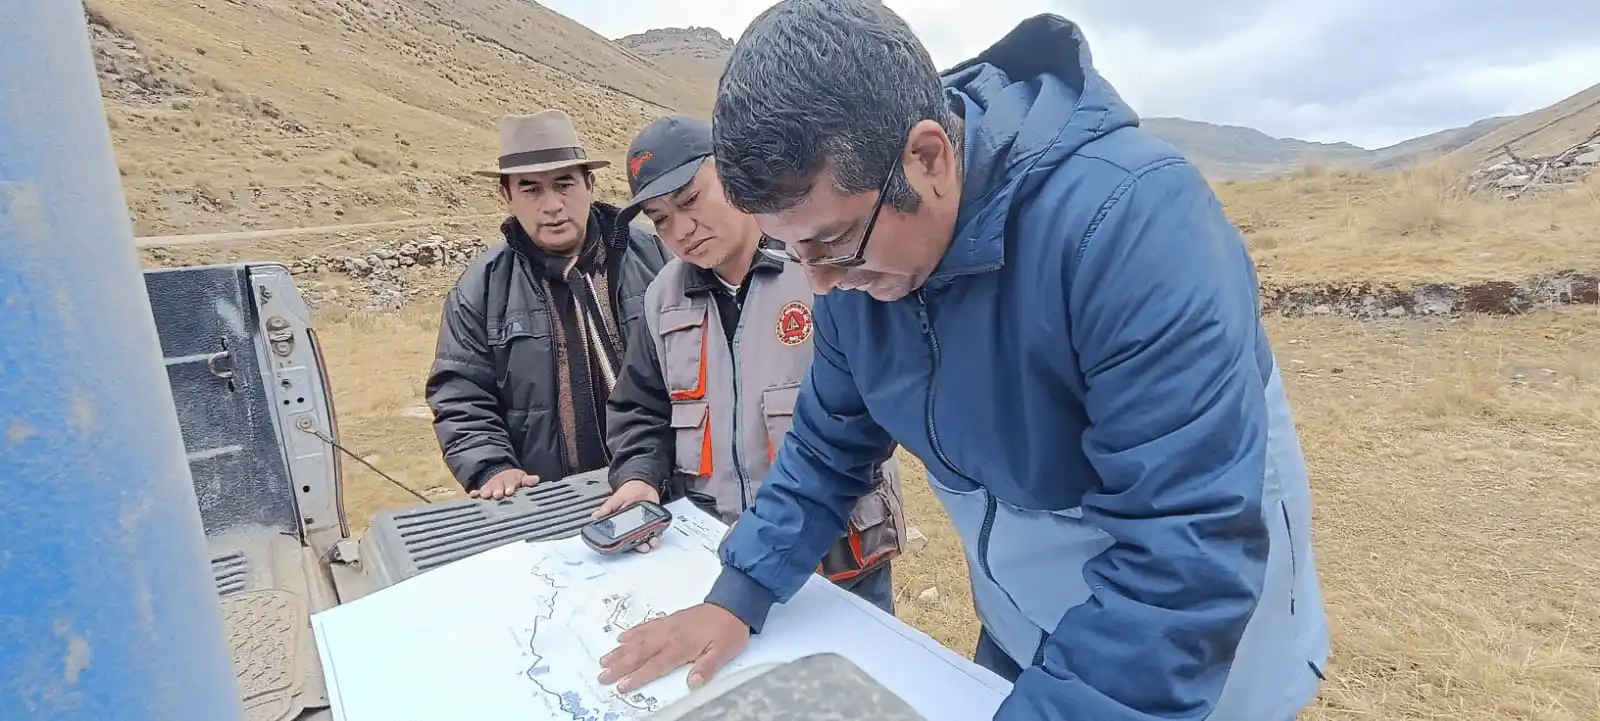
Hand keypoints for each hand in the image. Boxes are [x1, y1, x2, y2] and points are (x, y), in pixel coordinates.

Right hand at [470, 468, 538, 499]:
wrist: (502, 476)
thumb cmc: (514, 482)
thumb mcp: (521, 480)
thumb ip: (527, 481)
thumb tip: (536, 479)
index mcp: (511, 480)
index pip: (511, 483)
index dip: (510, 486)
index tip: (509, 491)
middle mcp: (500, 483)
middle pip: (498, 486)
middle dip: (497, 490)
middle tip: (497, 495)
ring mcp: (491, 487)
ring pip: (488, 489)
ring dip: (487, 492)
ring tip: (485, 496)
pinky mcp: (483, 490)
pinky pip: (478, 491)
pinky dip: (475, 493)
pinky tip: (473, 495)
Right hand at [592, 480, 663, 551]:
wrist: (643, 484)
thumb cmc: (628, 491)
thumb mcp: (615, 500)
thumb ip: (606, 509)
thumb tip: (594, 516)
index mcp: (622, 524)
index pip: (622, 538)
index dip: (624, 545)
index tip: (626, 547)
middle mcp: (633, 527)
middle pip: (636, 541)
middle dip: (640, 546)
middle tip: (643, 547)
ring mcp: (644, 525)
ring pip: (647, 538)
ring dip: (650, 542)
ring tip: (652, 541)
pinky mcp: (654, 521)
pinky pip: (657, 531)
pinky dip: (658, 534)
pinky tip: (658, 534)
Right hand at [598, 603, 749, 692]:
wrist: (734, 604)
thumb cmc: (729, 631)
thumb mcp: (724, 652)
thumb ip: (707, 668)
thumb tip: (692, 683)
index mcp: (682, 647)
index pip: (655, 666)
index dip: (638, 677)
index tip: (621, 686)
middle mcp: (670, 636)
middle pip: (640, 653)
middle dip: (620, 666)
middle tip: (602, 676)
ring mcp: (668, 626)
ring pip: (639, 640)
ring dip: (620, 651)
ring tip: (604, 660)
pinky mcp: (670, 620)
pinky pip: (646, 626)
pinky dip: (632, 632)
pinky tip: (622, 638)